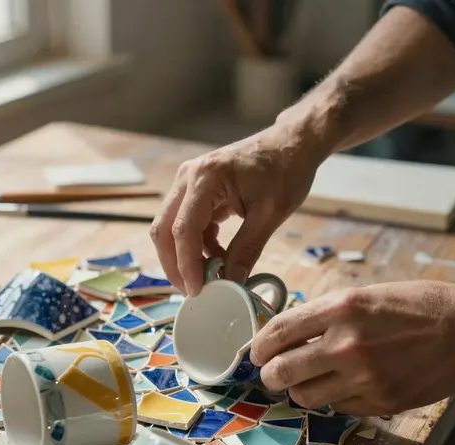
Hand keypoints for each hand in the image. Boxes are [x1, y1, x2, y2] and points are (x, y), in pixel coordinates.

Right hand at [150, 120, 325, 295]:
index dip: (186, 265)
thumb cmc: (285, 170)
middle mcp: (188, 177)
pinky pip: (184, 224)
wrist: (291, 143)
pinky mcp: (194, 190)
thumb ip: (247, 250)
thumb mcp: (270, 214)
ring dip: (184, 256)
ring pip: (169, 228)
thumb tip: (231, 283)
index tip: (197, 290)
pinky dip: (196, 245)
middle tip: (192, 291)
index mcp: (206, 177)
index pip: (183, 230)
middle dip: (174, 265)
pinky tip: (217, 257)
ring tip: (209, 276)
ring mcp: (187, 182)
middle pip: (163, 230)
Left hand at [250, 281, 454, 414]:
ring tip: (306, 379)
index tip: (255, 352)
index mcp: (342, 309)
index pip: (279, 331)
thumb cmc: (416, 306)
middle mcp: (347, 345)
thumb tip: (287, 334)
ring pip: (304, 396)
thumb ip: (324, 315)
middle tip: (271, 373)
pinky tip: (342, 385)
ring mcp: (363, 378)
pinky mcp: (379, 403)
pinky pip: (337, 406)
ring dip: (298, 389)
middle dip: (269, 374)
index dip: (259, 345)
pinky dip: (332, 398)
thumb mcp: (365, 295)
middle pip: (282, 372)